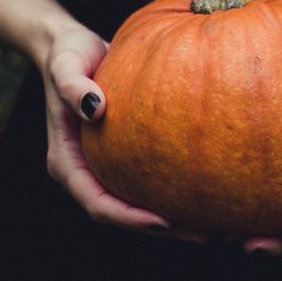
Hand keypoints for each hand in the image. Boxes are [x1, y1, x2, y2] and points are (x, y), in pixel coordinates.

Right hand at [40, 25, 206, 243]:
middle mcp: (86, 172)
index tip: (163, 221)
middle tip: (205, 233)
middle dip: (161, 228)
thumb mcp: (65, 64)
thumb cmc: (67, 54)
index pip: (98, 204)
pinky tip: (208, 188)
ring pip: (138, 203)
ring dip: (173, 218)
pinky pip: (149, 180)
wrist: (72, 47)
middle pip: (122, 214)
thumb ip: (72, 85)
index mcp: (67, 163)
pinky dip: (174, 190)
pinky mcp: (123, 155)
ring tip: (216, 222)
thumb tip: (95, 108)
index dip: (129, 218)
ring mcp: (104, 166)